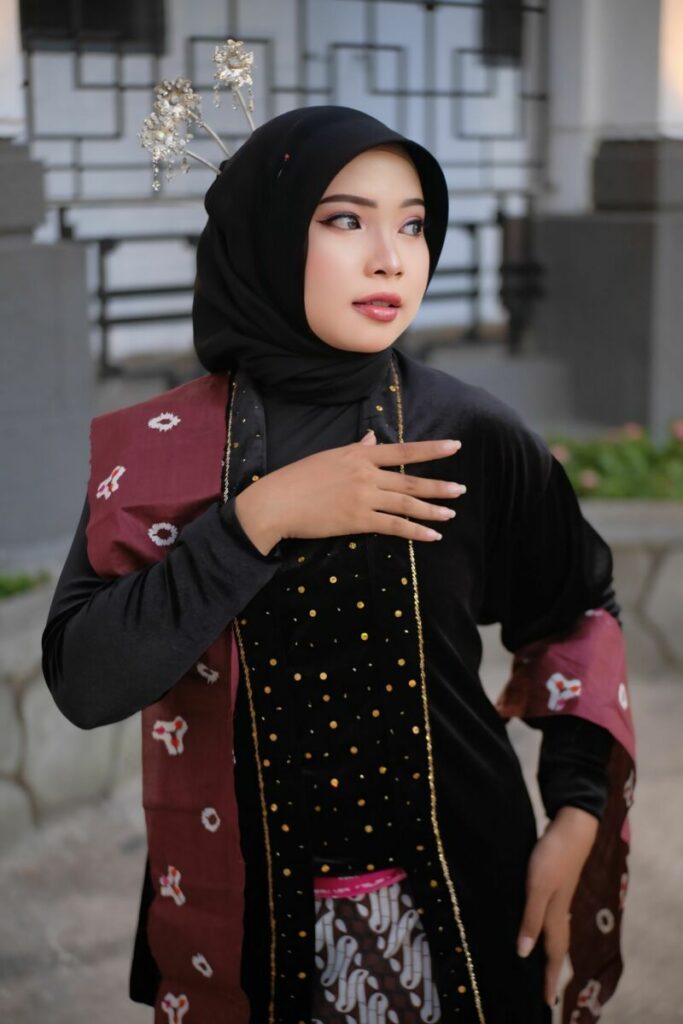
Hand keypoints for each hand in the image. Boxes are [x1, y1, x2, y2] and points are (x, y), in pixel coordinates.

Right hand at [234, 430, 465, 553]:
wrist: (276, 502)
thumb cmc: (298, 479)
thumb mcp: (328, 457)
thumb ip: (355, 449)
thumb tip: (372, 439)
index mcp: (358, 455)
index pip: (403, 450)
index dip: (431, 449)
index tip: (454, 446)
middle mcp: (365, 473)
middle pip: (410, 479)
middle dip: (438, 485)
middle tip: (461, 489)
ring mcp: (363, 497)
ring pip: (406, 503)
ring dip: (432, 509)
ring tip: (451, 513)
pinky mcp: (357, 520)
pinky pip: (394, 526)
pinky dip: (415, 531)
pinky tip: (432, 536)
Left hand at [517, 806, 598, 1006]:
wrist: (571, 827)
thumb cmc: (552, 856)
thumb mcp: (537, 887)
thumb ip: (531, 918)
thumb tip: (524, 953)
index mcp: (555, 915)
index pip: (553, 954)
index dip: (549, 977)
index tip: (547, 1001)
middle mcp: (560, 911)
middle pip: (558, 947)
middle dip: (552, 970)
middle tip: (546, 989)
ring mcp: (560, 897)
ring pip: (556, 932)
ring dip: (550, 950)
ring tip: (544, 964)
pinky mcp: (557, 885)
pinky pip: (552, 918)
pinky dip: (547, 930)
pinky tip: (540, 925)